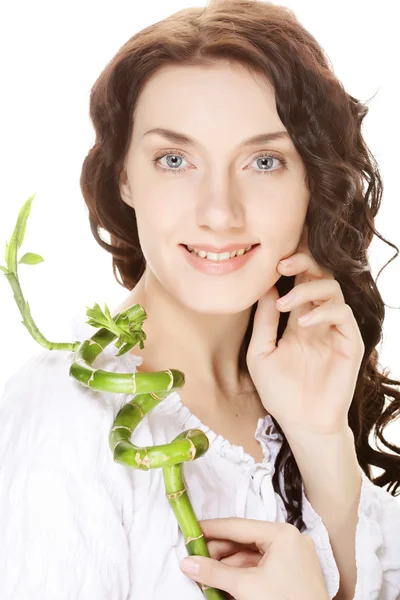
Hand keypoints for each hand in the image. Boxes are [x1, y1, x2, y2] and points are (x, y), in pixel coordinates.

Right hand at [179, 517, 329, 599]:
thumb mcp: (245, 587)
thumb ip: (214, 572)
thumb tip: (187, 563)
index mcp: (281, 534)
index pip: (238, 526)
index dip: (211, 528)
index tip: (190, 531)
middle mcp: (289, 539)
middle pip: (243, 540)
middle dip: (218, 552)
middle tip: (195, 560)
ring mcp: (292, 556)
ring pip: (251, 555)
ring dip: (228, 565)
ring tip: (206, 575)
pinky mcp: (292, 573)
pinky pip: (261, 566)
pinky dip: (242, 574)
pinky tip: (224, 582)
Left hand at [246, 227, 364, 436]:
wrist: (302, 423)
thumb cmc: (279, 391)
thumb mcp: (261, 352)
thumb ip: (264, 320)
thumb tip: (264, 286)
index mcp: (297, 319)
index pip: (298, 281)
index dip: (289, 265)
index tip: (270, 260)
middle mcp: (318, 319)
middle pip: (319, 275)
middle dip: (303, 262)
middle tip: (281, 263)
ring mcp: (335, 330)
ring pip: (332, 289)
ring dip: (308, 288)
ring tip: (285, 302)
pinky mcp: (350, 343)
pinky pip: (342, 315)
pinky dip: (324, 312)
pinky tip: (304, 324)